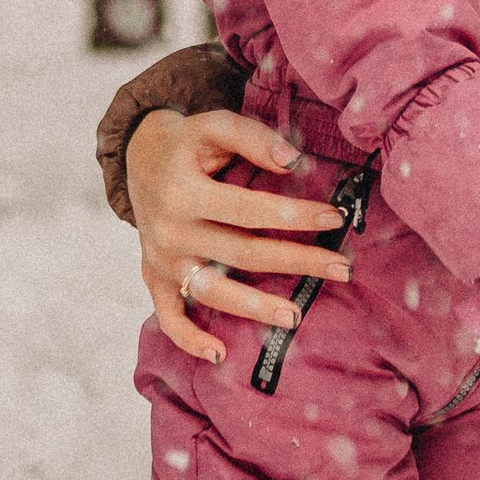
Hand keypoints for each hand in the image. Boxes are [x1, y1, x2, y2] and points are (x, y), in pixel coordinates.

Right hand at [127, 107, 350, 364]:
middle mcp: (170, 230)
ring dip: (254, 307)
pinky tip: (220, 355)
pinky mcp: (154, 278)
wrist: (137, 157)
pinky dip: (189, 340)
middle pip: (241, 253)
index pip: (249, 209)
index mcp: (184, 191)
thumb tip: (294, 162)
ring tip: (295, 317)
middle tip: (343, 269)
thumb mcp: (212, 125)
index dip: (295, 214)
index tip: (335, 218)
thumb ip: (252, 137)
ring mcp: (162, 260)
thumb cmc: (188, 142)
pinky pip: (169, 317)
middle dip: (296, 261)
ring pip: (212, 291)